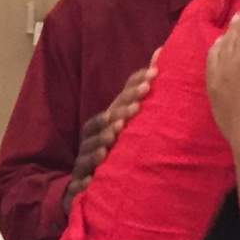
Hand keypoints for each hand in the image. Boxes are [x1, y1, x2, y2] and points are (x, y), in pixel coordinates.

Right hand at [63, 57, 159, 209]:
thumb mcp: (122, 121)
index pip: (115, 104)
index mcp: (102, 125)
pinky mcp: (77, 187)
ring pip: (89, 150)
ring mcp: (83, 163)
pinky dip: (84, 181)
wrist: (78, 186)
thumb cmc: (110, 148)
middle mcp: (91, 140)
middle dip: (118, 114)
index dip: (130, 91)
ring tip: (113, 137)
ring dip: (100, 142)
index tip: (150, 80)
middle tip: (137, 107)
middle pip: (100, 125)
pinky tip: (92, 179)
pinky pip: (78, 184)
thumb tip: (162, 52)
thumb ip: (137, 92)